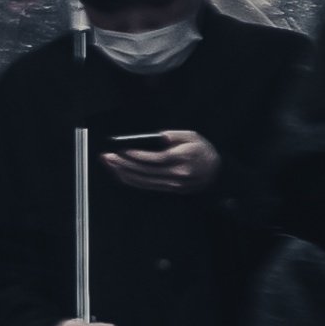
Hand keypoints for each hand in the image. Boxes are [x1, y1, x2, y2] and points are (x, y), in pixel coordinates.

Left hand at [102, 131, 216, 194]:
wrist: (216, 172)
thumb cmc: (202, 151)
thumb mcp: (192, 136)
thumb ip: (174, 135)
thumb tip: (158, 136)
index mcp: (182, 158)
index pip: (155, 159)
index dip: (136, 155)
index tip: (121, 150)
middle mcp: (177, 174)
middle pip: (145, 171)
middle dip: (123, 164)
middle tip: (108, 157)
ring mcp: (173, 184)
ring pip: (143, 181)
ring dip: (123, 173)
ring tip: (110, 164)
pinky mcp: (169, 190)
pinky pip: (146, 186)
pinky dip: (131, 181)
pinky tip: (121, 174)